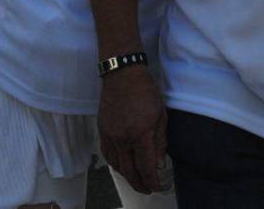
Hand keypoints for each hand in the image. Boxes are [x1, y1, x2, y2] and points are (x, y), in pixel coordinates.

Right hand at [98, 67, 166, 193]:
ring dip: (127, 176)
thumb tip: (159, 164)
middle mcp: (123, 139)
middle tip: (147, 189)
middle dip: (139, 184)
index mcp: (140, 134)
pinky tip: (122, 166)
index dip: (152, 181)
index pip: (146, 166)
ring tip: (136, 180)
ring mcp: (110, 136)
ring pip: (117, 165)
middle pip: (129, 171)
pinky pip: (107, 155)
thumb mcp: (161, 115)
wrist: (122, 75)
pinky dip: (115, 165)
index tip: (157, 186)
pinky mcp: (102, 131)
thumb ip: (160, 142)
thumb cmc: (145, 92)